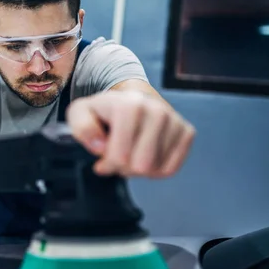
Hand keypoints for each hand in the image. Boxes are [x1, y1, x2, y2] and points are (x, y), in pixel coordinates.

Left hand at [66, 90, 194, 177]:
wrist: (132, 98)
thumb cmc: (104, 111)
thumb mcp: (80, 113)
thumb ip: (82, 128)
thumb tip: (100, 147)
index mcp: (130, 106)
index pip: (120, 158)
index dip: (107, 162)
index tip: (102, 151)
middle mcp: (157, 112)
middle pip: (140, 167)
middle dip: (123, 166)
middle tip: (117, 153)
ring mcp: (175, 121)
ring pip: (155, 170)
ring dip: (138, 168)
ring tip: (130, 150)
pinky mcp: (187, 132)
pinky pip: (170, 169)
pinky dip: (154, 169)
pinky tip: (145, 154)